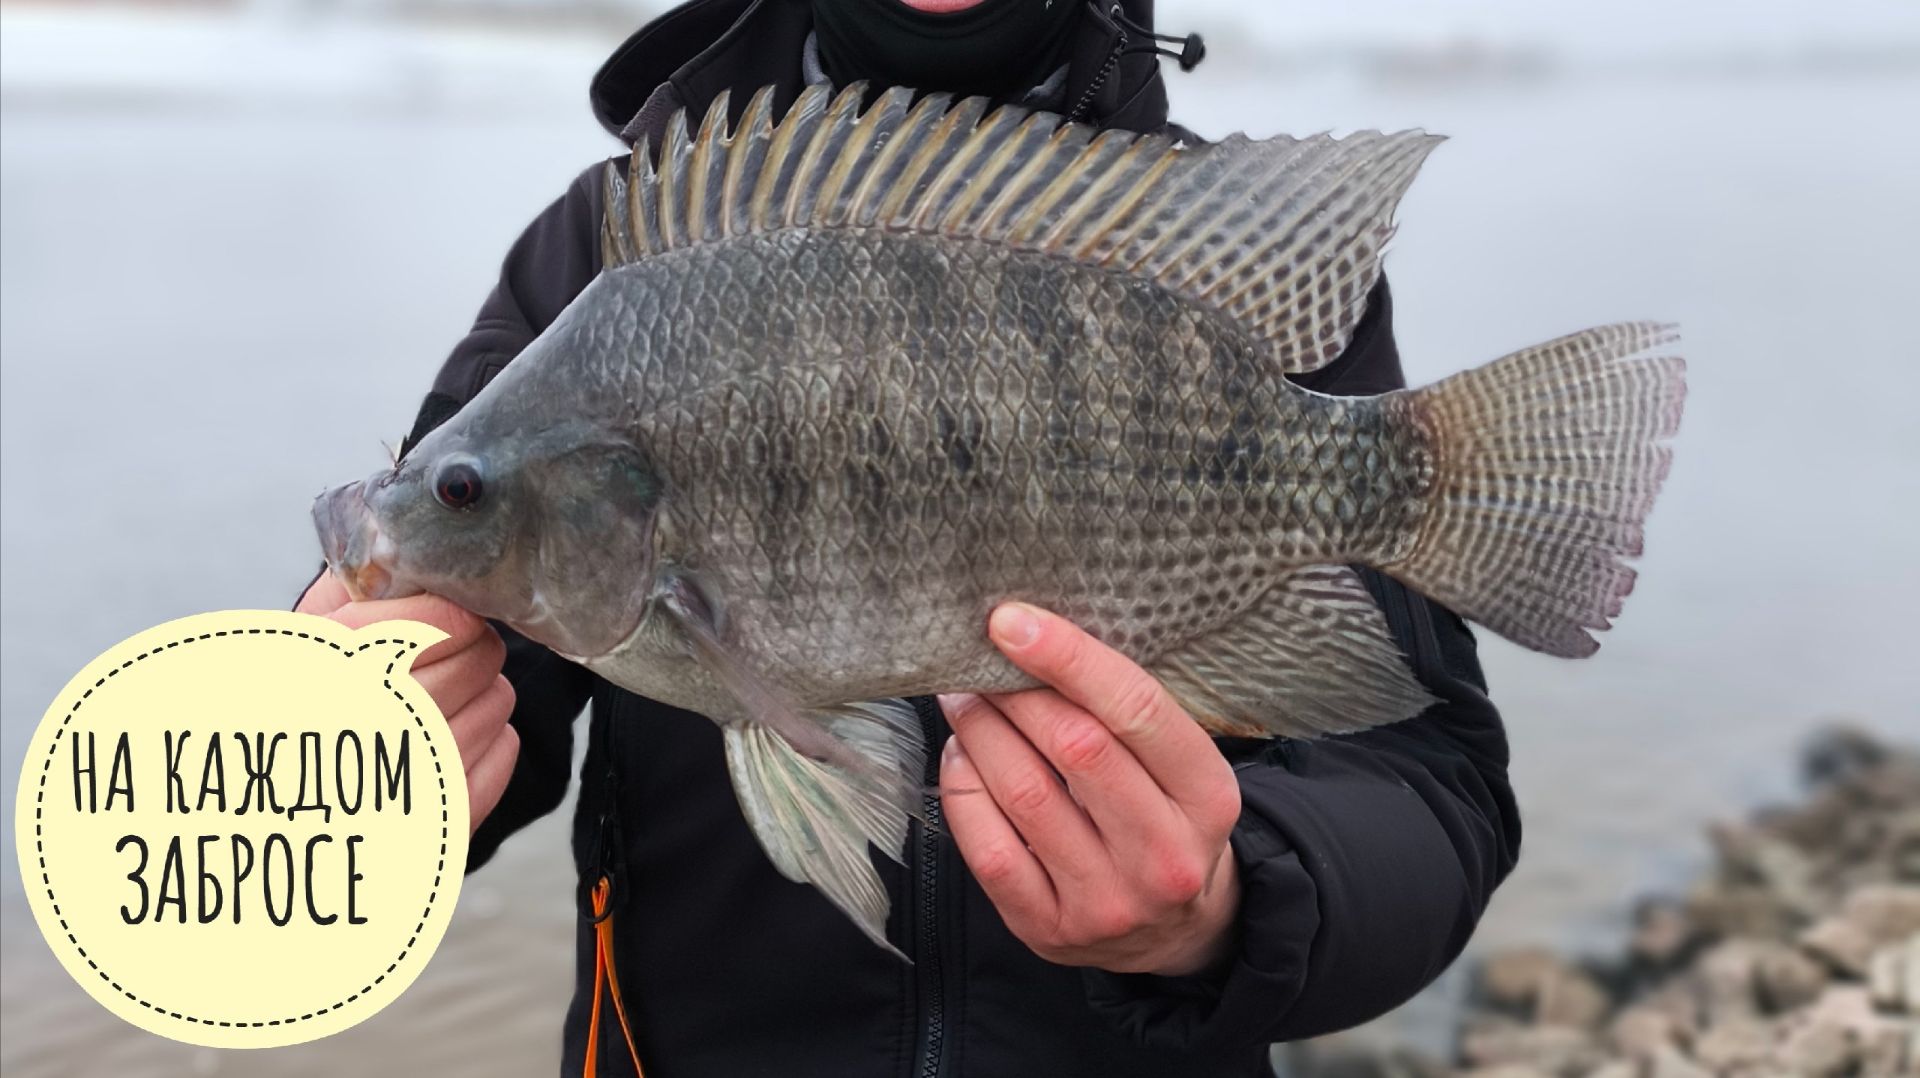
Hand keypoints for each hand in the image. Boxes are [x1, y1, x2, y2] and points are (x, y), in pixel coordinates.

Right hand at [297, 572, 518, 835]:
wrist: (274, 810)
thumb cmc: (289, 709)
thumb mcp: (297, 640)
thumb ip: (343, 589)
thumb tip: (400, 548)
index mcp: (328, 666)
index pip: (432, 622)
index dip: (453, 612)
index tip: (453, 611)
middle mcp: (368, 719)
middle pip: (477, 657)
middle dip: (474, 646)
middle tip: (455, 648)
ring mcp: (406, 774)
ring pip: (497, 702)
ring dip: (484, 689)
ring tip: (450, 693)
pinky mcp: (439, 817)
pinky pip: (503, 753)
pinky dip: (494, 737)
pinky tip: (459, 733)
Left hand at [939, 603, 1242, 976]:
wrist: (1173, 933)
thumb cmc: (1165, 820)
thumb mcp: (1181, 769)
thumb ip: (1126, 714)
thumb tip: (1034, 636)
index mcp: (1208, 797)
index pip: (1137, 708)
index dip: (1068, 657)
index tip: (1011, 621)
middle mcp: (1164, 855)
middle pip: (1075, 746)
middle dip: (1014, 691)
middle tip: (977, 660)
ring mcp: (1106, 900)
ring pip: (1024, 791)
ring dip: (980, 730)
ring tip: (964, 700)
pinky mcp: (1048, 929)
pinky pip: (988, 848)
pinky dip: (964, 788)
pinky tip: (963, 757)